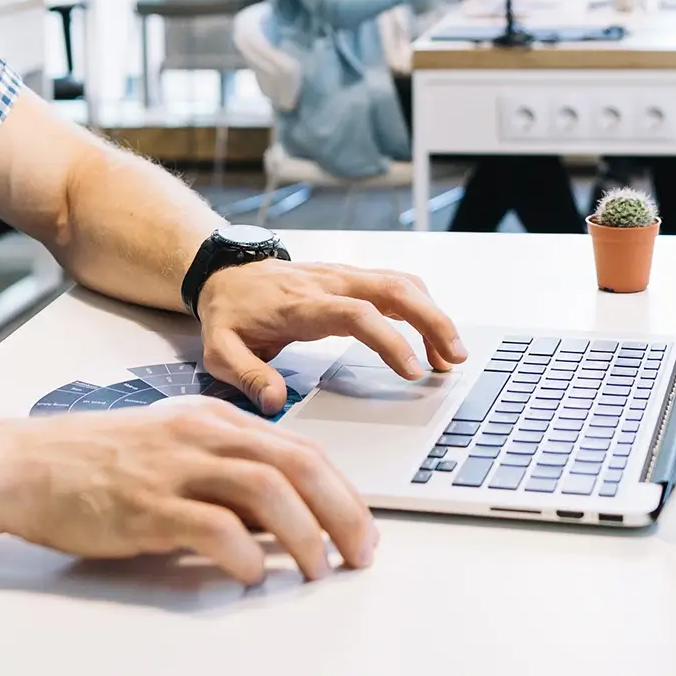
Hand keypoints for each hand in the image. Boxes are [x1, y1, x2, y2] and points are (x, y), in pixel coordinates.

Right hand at [0, 397, 375, 584]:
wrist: (24, 465)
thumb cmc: (91, 461)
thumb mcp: (171, 450)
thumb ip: (223, 476)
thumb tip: (278, 519)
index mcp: (212, 421)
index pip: (300, 449)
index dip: (342, 491)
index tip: (361, 526)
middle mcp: (201, 437)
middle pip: (297, 465)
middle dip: (342, 512)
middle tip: (359, 553)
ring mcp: (174, 468)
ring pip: (267, 490)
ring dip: (303, 534)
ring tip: (316, 569)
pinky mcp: (146, 505)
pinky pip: (211, 527)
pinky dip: (242, 554)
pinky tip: (250, 575)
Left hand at [196, 259, 466, 413]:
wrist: (227, 274)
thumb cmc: (230, 314)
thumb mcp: (220, 350)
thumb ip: (247, 376)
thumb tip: (276, 401)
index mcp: (302, 304)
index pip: (357, 314)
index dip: (390, 340)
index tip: (413, 371)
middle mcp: (330, 283)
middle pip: (394, 290)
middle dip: (432, 321)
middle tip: (455, 358)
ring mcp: (345, 276)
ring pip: (402, 283)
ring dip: (434, 315)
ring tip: (451, 356)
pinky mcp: (354, 278)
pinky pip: (398, 284)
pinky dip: (423, 307)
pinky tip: (432, 337)